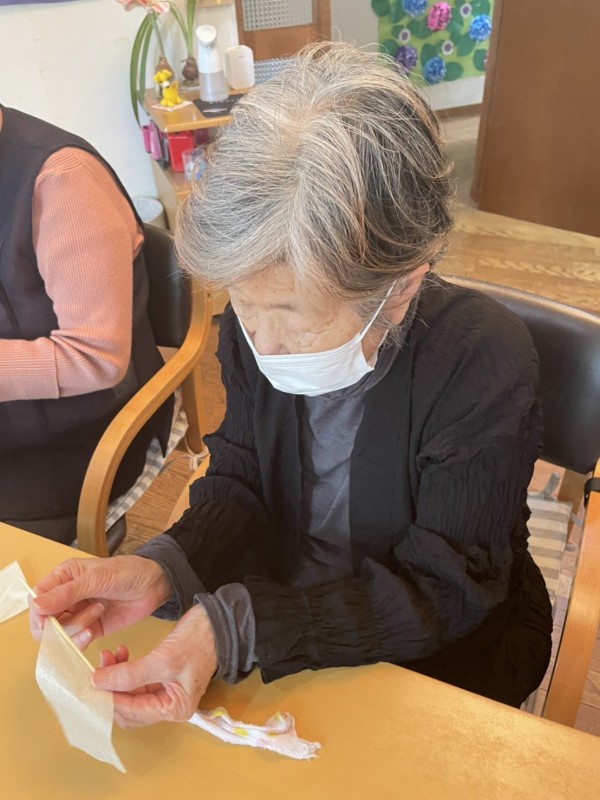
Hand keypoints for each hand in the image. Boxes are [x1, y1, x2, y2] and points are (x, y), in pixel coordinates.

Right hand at [29, 556, 172, 648]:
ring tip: (97, 612)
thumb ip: (66, 593)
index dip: (39, 613)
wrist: (155, 585)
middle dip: (58, 625)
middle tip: (79, 619)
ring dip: (75, 628)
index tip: (50, 619)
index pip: (36, 600)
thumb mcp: (96, 578)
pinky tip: (93, 631)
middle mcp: (66, 597)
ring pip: (59, 634)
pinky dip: (79, 641)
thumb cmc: (128, 572)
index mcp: (63, 577)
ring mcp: (78, 614)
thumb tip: (36, 604)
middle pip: (43, 621)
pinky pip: (74, 642)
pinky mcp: (91, 629)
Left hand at [93, 604, 216, 727]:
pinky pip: (136, 680)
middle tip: (98, 668)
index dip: (110, 697)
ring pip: (129, 693)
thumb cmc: (198, 640)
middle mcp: (170, 706)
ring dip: (116, 676)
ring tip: (108, 656)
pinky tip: (121, 653)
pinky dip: (125, 669)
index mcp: (175, 709)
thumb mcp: (162, 659)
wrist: (218, 620)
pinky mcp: (162, 677)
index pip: (132, 712)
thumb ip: (129, 674)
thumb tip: (97, 682)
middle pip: (128, 708)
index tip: (91, 681)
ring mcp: (166, 692)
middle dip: (111, 688)